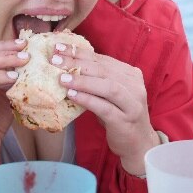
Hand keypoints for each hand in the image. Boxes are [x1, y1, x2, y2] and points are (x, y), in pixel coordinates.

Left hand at [53, 44, 157, 174]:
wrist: (138, 144)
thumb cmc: (119, 115)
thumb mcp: (109, 94)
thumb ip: (96, 79)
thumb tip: (65, 65)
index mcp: (130, 74)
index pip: (101, 59)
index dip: (79, 52)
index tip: (58, 48)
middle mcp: (134, 86)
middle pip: (103, 70)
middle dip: (77, 63)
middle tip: (55, 60)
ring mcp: (132, 104)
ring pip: (107, 86)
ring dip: (83, 81)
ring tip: (62, 78)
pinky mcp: (125, 121)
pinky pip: (104, 107)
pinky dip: (87, 99)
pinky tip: (72, 95)